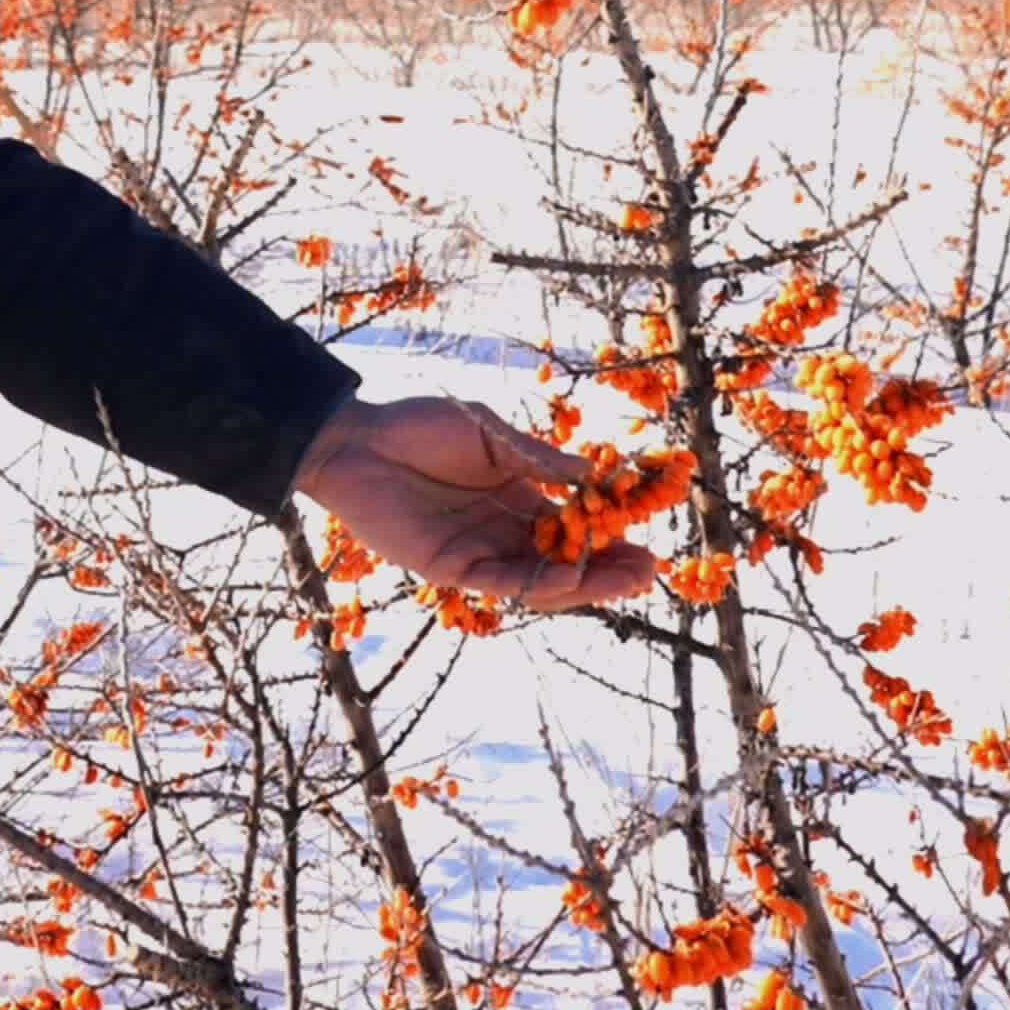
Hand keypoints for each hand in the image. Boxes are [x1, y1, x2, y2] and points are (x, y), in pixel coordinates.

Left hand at [290, 395, 658, 610]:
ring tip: (628, 580)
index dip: (608, 532)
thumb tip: (595, 473)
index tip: (647, 532)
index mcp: (515, 494)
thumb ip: (539, 458)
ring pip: (539, 579)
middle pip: (563, 559)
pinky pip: (500, 582)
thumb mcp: (491, 433)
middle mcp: (501, 529)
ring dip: (584, 583)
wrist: (359, 439)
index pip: (570, 524)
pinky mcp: (450, 568)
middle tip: (650, 569)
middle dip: (608, 567)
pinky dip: (536, 584)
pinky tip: (571, 577)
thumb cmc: (420, 426)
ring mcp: (477, 552)